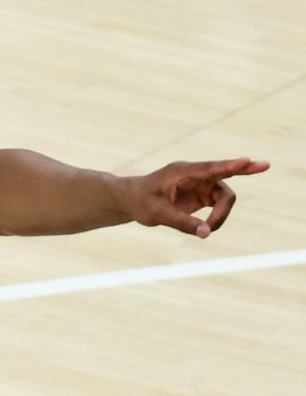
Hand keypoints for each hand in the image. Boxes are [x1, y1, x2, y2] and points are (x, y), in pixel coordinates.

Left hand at [127, 158, 268, 237]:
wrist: (130, 200)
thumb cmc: (140, 201)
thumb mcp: (157, 214)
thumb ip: (182, 223)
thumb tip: (206, 233)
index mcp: (182, 171)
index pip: (210, 168)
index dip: (230, 166)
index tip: (248, 161)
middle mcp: (195, 175)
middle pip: (225, 177)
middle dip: (241, 178)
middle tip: (265, 166)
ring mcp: (200, 185)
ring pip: (224, 197)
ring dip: (221, 214)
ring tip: (207, 229)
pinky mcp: (201, 196)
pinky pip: (218, 206)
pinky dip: (217, 218)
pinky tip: (207, 227)